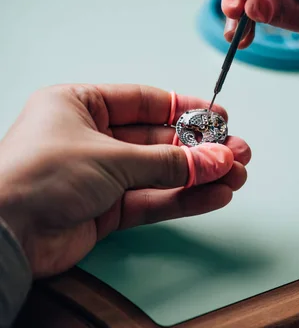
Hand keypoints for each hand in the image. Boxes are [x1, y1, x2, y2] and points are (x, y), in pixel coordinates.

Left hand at [0, 84, 250, 277]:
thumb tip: (216, 160)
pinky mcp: (106, 210)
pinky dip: (185, 199)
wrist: (3, 234)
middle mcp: (92, 138)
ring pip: (161, 173)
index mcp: (82, 106)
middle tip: (236, 152)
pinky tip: (215, 196)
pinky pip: (154, 200)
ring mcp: (101, 176)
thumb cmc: (38, 175)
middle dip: (200, 148)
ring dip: (200, 176)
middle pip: (160, 140)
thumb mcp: (111, 157)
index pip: (145, 102)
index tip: (219, 117)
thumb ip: (169, 162)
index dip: (185, 109)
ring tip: (236, 176)